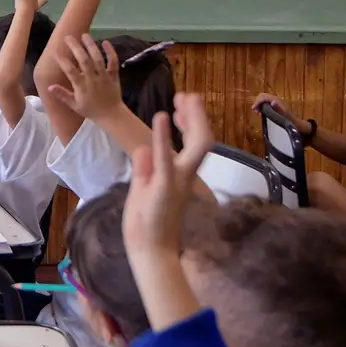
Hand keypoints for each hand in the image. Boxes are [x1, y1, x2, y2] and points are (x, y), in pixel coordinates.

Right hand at [48, 35, 124, 119]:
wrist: (111, 115)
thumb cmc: (90, 110)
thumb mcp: (74, 105)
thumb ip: (62, 95)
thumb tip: (49, 86)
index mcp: (82, 86)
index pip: (70, 70)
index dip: (62, 60)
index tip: (56, 50)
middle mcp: (92, 78)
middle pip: (84, 60)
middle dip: (75, 47)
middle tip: (68, 37)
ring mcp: (104, 76)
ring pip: (97, 58)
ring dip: (91, 46)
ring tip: (84, 35)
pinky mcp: (113, 75)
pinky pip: (113, 62)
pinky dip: (110, 52)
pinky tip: (105, 42)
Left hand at [122, 93, 213, 253]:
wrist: (148, 251)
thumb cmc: (145, 224)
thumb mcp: (142, 189)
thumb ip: (144, 169)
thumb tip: (143, 149)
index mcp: (180, 175)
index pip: (193, 144)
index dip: (189, 123)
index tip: (179, 106)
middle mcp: (185, 176)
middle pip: (203, 140)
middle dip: (198, 116)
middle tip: (188, 95)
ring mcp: (178, 181)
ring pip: (198, 147)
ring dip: (193, 120)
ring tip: (184, 98)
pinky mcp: (165, 188)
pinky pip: (167, 158)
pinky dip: (166, 136)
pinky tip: (163, 116)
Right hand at [250, 92, 301, 125]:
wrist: (293, 122)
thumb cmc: (287, 119)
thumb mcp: (283, 115)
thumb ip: (278, 108)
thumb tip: (273, 102)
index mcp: (276, 100)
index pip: (263, 97)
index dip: (257, 102)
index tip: (253, 109)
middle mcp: (275, 98)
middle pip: (262, 95)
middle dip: (257, 102)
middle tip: (256, 111)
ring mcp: (274, 100)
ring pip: (262, 98)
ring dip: (258, 103)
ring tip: (258, 112)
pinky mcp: (273, 103)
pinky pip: (264, 101)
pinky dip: (261, 105)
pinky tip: (262, 111)